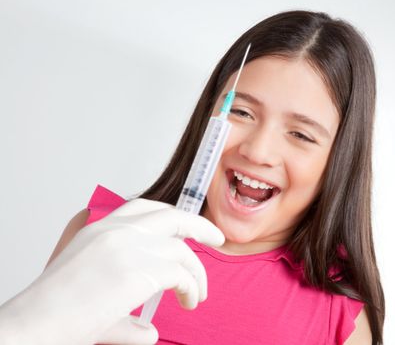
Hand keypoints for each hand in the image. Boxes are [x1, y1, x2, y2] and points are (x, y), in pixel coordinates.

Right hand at [0, 198, 223, 344]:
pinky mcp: (137, 271)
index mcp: (100, 229)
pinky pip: (181, 274)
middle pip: (172, 216)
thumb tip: (150, 331)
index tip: (187, 227)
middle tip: (217, 239)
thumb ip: (125, 303)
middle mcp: (116, 232)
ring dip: (197, 273)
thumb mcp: (89, 288)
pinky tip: (189, 301)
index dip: (171, 214)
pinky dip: (191, 287)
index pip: (143, 207)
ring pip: (181, 250)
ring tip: (196, 296)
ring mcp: (127, 248)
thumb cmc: (55, 311)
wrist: (34, 325)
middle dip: (200, 226)